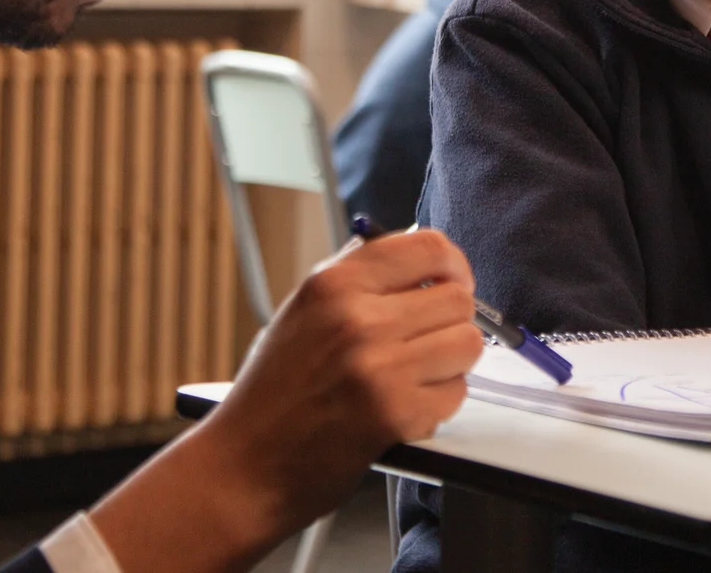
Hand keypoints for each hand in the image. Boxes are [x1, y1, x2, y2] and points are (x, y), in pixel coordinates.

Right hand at [89, 229, 483, 570]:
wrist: (244, 464)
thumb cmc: (272, 392)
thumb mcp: (302, 312)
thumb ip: (356, 279)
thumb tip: (415, 256)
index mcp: (335, 284)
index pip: (429, 246)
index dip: (453, 265)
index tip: (452, 282)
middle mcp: (358, 318)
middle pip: (457, 297)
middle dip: (451, 321)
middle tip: (428, 341)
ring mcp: (378, 366)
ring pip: (466, 343)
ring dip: (451, 362)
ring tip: (417, 374)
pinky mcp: (395, 414)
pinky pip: (455, 393)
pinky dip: (439, 403)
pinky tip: (405, 407)